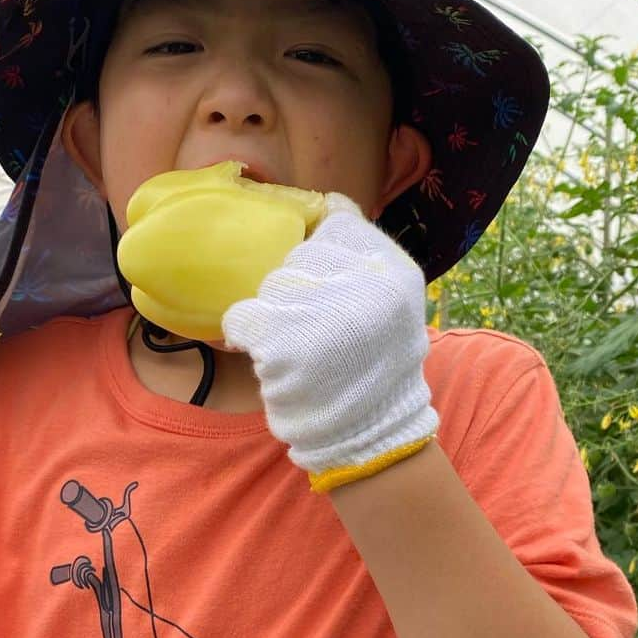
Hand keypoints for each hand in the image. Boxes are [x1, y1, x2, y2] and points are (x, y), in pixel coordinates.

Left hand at [221, 194, 437, 490]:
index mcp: (396, 269)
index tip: (324, 288)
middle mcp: (367, 286)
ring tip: (298, 349)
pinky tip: (269, 357)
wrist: (371, 435)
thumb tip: (326, 202)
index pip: (336, 221)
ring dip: (272, 315)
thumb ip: (362, 253)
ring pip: (269, 284)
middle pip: (297, 254)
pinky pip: (241, 316)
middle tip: (315, 330)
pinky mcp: (284, 343)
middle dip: (296, 289)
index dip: (319, 253)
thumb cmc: (373, 366)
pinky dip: (245, 335)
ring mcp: (325, 313)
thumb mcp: (392, 301)